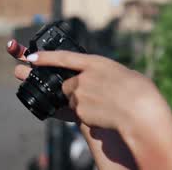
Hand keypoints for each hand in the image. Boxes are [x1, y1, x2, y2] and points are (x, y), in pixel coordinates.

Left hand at [6, 39, 169, 130]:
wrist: (139, 111)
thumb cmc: (139, 90)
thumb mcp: (123, 73)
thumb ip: (107, 73)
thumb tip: (105, 78)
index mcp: (95, 62)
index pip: (63, 57)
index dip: (45, 57)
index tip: (31, 57)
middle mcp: (83, 78)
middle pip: (68, 84)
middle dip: (76, 90)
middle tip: (97, 96)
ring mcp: (80, 95)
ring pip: (73, 100)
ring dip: (83, 102)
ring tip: (105, 105)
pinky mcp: (80, 112)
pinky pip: (80, 113)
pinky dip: (89, 114)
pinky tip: (104, 114)